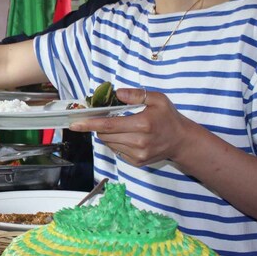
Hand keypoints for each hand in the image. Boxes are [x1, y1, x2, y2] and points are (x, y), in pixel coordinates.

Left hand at [68, 88, 195, 166]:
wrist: (181, 141)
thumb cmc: (168, 117)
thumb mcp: (157, 99)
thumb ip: (136, 95)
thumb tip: (116, 93)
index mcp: (142, 124)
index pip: (109, 125)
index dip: (90, 123)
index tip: (75, 124)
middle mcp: (138, 142)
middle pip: (105, 135)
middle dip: (99, 126)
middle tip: (102, 117)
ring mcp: (137, 154)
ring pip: (109, 143)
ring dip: (107, 134)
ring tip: (120, 126)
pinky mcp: (137, 162)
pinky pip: (116, 150)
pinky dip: (116, 142)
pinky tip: (127, 136)